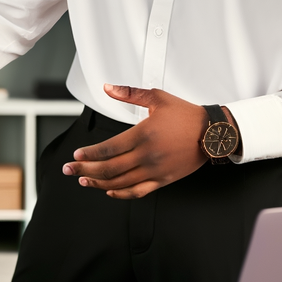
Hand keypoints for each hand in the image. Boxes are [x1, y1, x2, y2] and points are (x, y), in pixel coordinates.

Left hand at [63, 85, 216, 198]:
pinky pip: (138, 191)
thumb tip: (108, 88)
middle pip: (109, 168)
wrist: (212, 133)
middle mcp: (147, 155)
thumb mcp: (157, 98)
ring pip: (120, 183)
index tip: (76, 155)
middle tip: (69, 171)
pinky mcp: (163, 180)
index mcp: (143, 134)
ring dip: (99, 184)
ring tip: (84, 181)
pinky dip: (121, 194)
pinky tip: (110, 192)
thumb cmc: (186, 115)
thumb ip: (129, 93)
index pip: (108, 148)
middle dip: (85, 170)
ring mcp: (155, 170)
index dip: (89, 154)